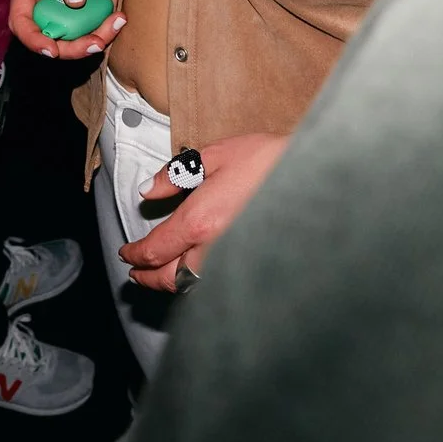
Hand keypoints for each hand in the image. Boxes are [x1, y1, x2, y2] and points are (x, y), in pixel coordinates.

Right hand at [7, 0, 119, 58]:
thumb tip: (75, 0)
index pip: (21, 22)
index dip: (33, 40)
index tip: (52, 49)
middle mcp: (44, 6)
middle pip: (52, 39)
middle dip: (75, 47)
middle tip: (98, 42)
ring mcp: (65, 11)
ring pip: (78, 38)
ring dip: (100, 34)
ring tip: (117, 17)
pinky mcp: (85, 11)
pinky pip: (96, 25)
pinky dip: (109, 15)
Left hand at [119, 131, 286, 291]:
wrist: (316, 176)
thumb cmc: (269, 161)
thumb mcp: (216, 155)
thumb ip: (176, 174)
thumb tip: (149, 189)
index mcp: (200, 221)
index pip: (156, 249)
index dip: (135, 255)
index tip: (126, 254)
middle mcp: (214, 249)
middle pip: (169, 278)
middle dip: (147, 278)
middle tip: (135, 273)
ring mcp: (234, 261)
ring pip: (193, 287)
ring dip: (170, 284)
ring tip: (160, 276)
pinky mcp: (252, 266)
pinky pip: (216, 284)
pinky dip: (198, 284)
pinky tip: (196, 275)